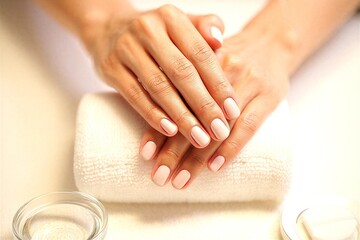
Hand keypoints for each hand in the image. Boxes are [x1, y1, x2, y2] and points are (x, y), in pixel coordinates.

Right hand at [90, 4, 239, 148]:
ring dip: (182, 116)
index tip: (233, 111)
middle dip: (204, 106)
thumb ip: (204, 27)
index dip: (218, 84)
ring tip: (200, 138)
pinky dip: (153, 115)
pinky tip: (170, 131)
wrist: (109, 29)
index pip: (201, 54)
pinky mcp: (110, 68)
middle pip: (182, 72)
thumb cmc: (157, 33)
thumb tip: (220, 41)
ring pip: (159, 87)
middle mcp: (147, 29)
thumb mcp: (180, 23)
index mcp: (171, 17)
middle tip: (220, 131)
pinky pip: (134, 95)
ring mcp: (126, 48)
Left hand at [140, 12, 293, 187]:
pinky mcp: (267, 96)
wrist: (270, 41)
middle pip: (192, 117)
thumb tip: (152, 113)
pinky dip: (230, 148)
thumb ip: (179, 79)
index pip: (172, 101)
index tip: (145, 155)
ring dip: (197, 158)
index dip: (157, 128)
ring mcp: (246, 83)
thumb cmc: (228, 58)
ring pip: (217, 126)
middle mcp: (219, 71)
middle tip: (159, 177)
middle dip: (172, 152)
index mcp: (197, 62)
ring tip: (180, 181)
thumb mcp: (202, 59)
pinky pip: (248, 125)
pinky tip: (214, 166)